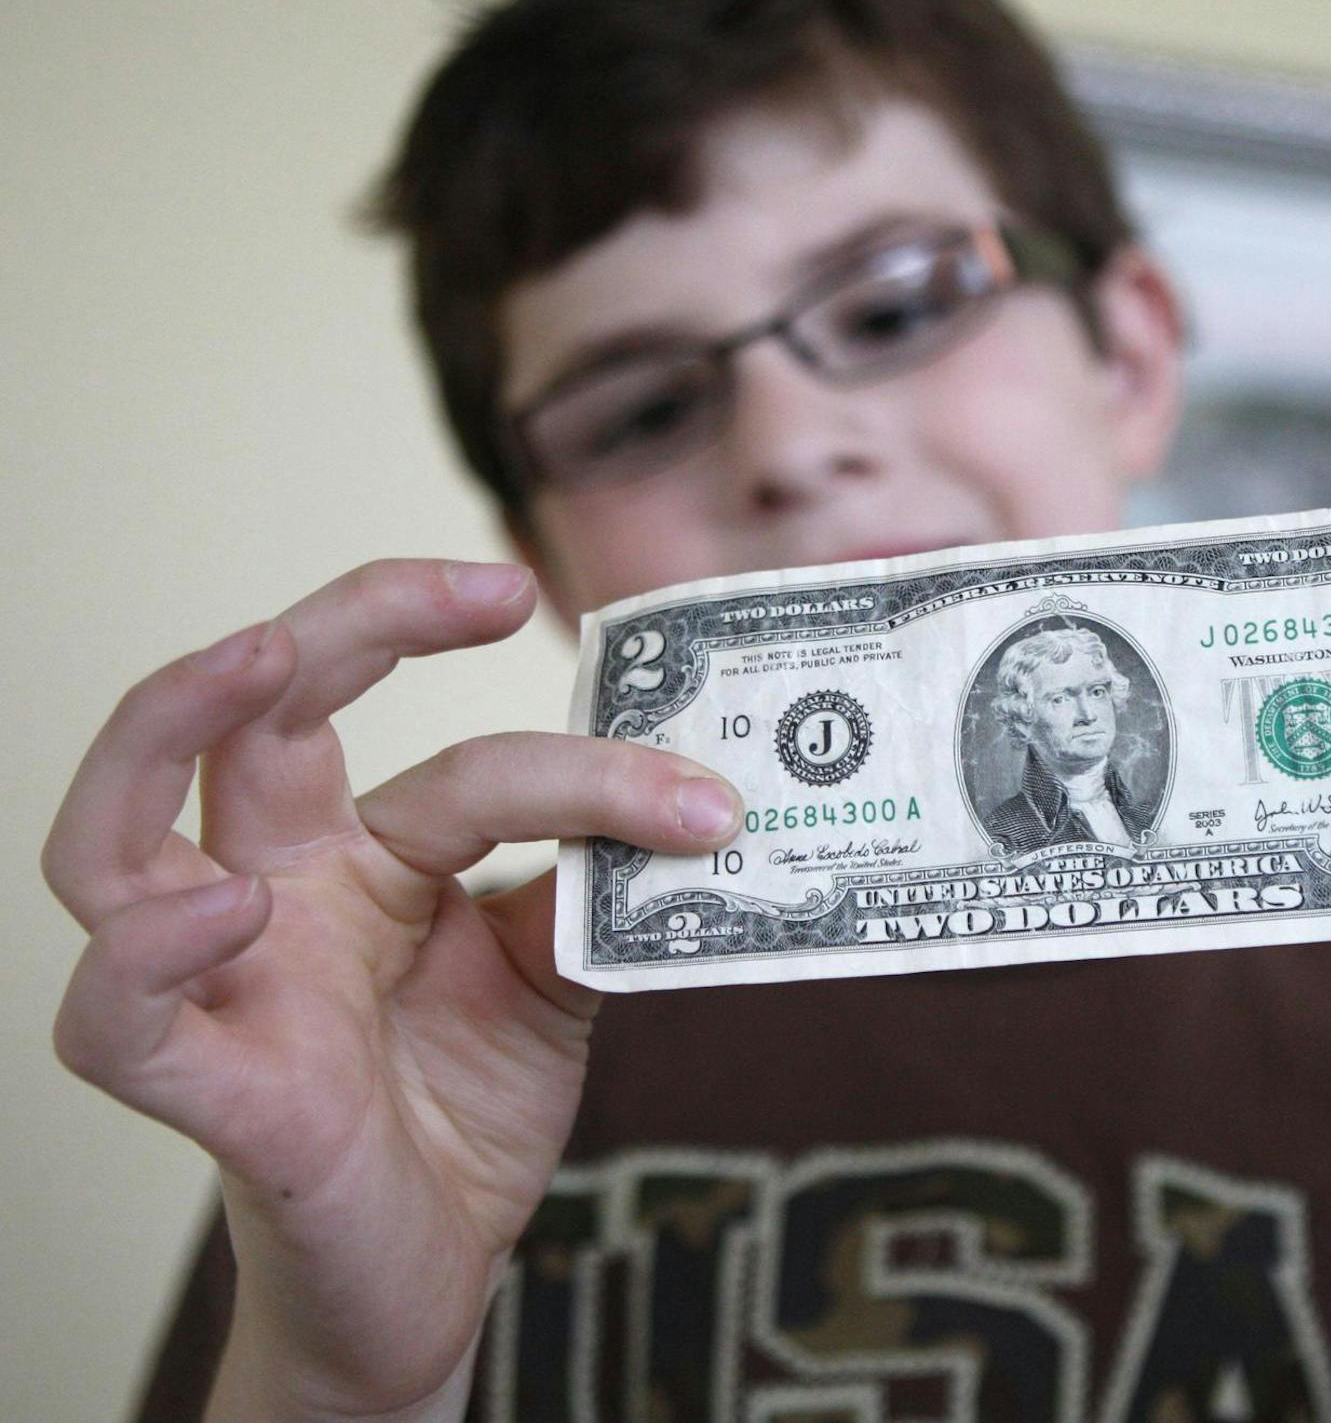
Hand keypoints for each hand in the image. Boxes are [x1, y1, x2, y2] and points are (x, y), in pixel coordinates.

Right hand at [42, 559, 742, 1417]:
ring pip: (110, 838)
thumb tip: (683, 809)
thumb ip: (585, 891)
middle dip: (345, 624)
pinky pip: (117, 1016)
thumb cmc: (462, 1110)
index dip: (572, 751)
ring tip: (259, 657)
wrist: (428, 1273)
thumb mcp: (550, 983)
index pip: (449, 764)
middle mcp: (275, 893)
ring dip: (164, 724)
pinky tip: (229, 912)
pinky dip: (151, 954)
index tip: (694, 778)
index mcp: (361, 857)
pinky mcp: (205, 1088)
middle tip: (478, 583)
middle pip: (246, 717)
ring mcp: (224, 984)